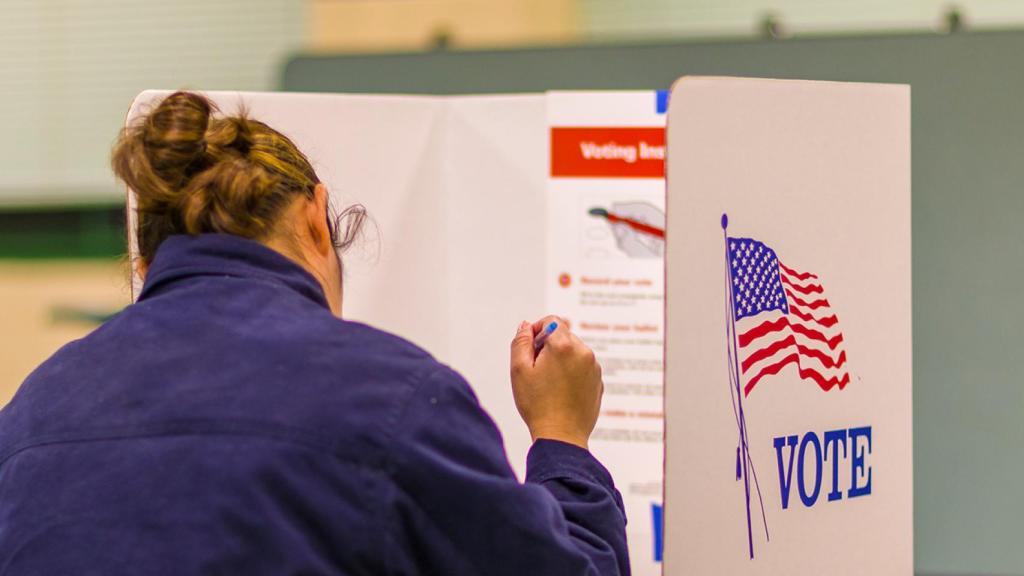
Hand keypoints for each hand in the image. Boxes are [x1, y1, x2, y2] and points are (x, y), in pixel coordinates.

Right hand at [510, 316, 603, 450]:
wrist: (561, 437)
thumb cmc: (537, 405)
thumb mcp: (519, 370)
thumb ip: (521, 341)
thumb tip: (526, 326)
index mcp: (564, 346)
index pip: (551, 321)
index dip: (536, 331)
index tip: (530, 351)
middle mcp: (584, 352)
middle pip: (563, 335)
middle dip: (548, 347)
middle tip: (537, 372)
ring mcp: (594, 368)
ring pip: (573, 352)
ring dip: (561, 360)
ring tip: (550, 385)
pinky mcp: (598, 382)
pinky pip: (582, 368)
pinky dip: (571, 373)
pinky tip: (561, 393)